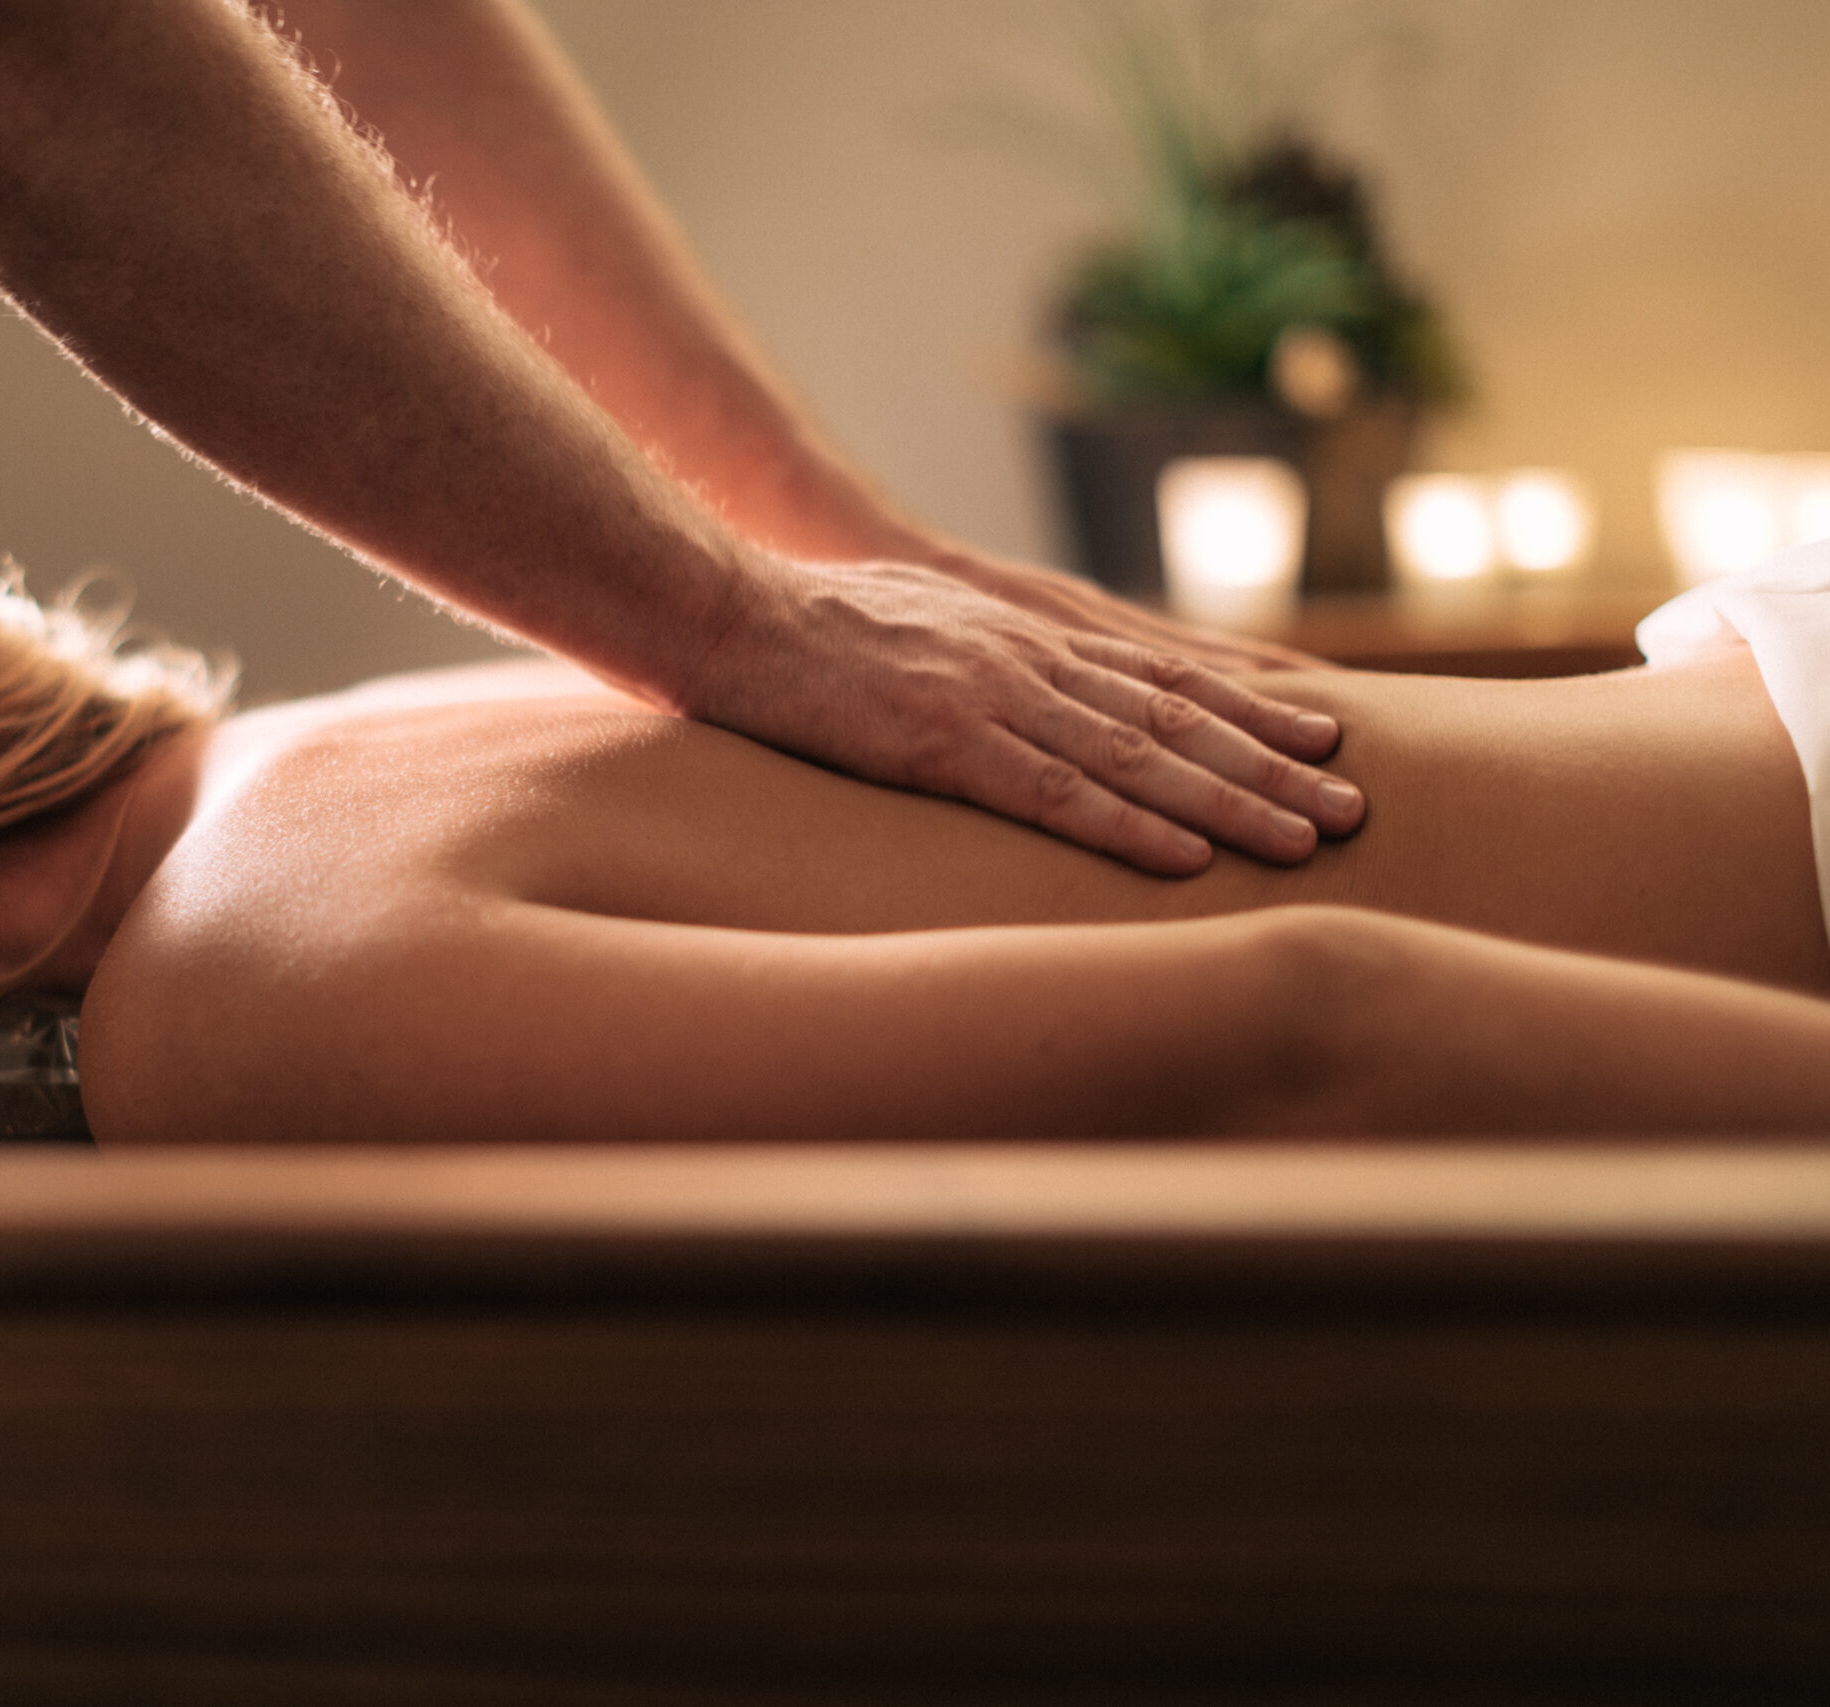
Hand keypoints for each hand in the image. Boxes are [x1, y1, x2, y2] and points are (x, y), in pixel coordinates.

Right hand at [677, 552, 1365, 873]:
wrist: (720, 606)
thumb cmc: (796, 622)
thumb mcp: (910, 621)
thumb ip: (970, 655)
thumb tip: (994, 693)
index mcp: (1018, 634)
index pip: (1156, 675)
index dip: (1245, 707)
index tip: (1319, 735)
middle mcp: (1024, 657)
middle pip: (1173, 717)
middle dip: (1271, 763)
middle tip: (1353, 804)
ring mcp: (989, 696)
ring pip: (1138, 756)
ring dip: (1230, 802)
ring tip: (1309, 839)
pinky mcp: (940, 739)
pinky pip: (1052, 794)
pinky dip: (1128, 828)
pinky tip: (1186, 858)